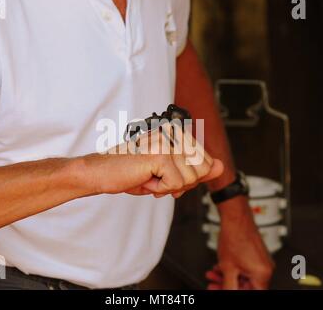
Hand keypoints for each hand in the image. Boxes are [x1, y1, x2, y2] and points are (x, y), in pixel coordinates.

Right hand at [83, 123, 223, 197]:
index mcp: (177, 133)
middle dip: (181, 182)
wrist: (101, 173)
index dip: (187, 176)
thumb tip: (220, 166)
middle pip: (202, 170)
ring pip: (191, 179)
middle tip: (156, 176)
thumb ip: (196, 169)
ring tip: (148, 175)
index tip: (164, 172)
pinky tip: (144, 178)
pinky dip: (159, 189)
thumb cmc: (131, 171)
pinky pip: (176, 184)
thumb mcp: (169, 172)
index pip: (205, 162)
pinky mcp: (161, 154)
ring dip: (168, 186)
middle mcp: (175, 132)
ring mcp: (168, 142)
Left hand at [206, 197, 274, 289]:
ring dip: (227, 277)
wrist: (235, 218)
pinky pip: (244, 267)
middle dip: (227, 285)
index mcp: (262, 274)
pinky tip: (219, 267)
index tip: (223, 291)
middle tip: (214, 286)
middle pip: (246, 286)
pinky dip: (232, 268)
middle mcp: (265, 268)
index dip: (237, 293)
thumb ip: (228, 286)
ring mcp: (261, 261)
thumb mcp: (228, 268)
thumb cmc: (235, 237)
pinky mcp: (255, 254)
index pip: (252, 293)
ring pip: (243, 276)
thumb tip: (228, 292)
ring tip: (213, 275)